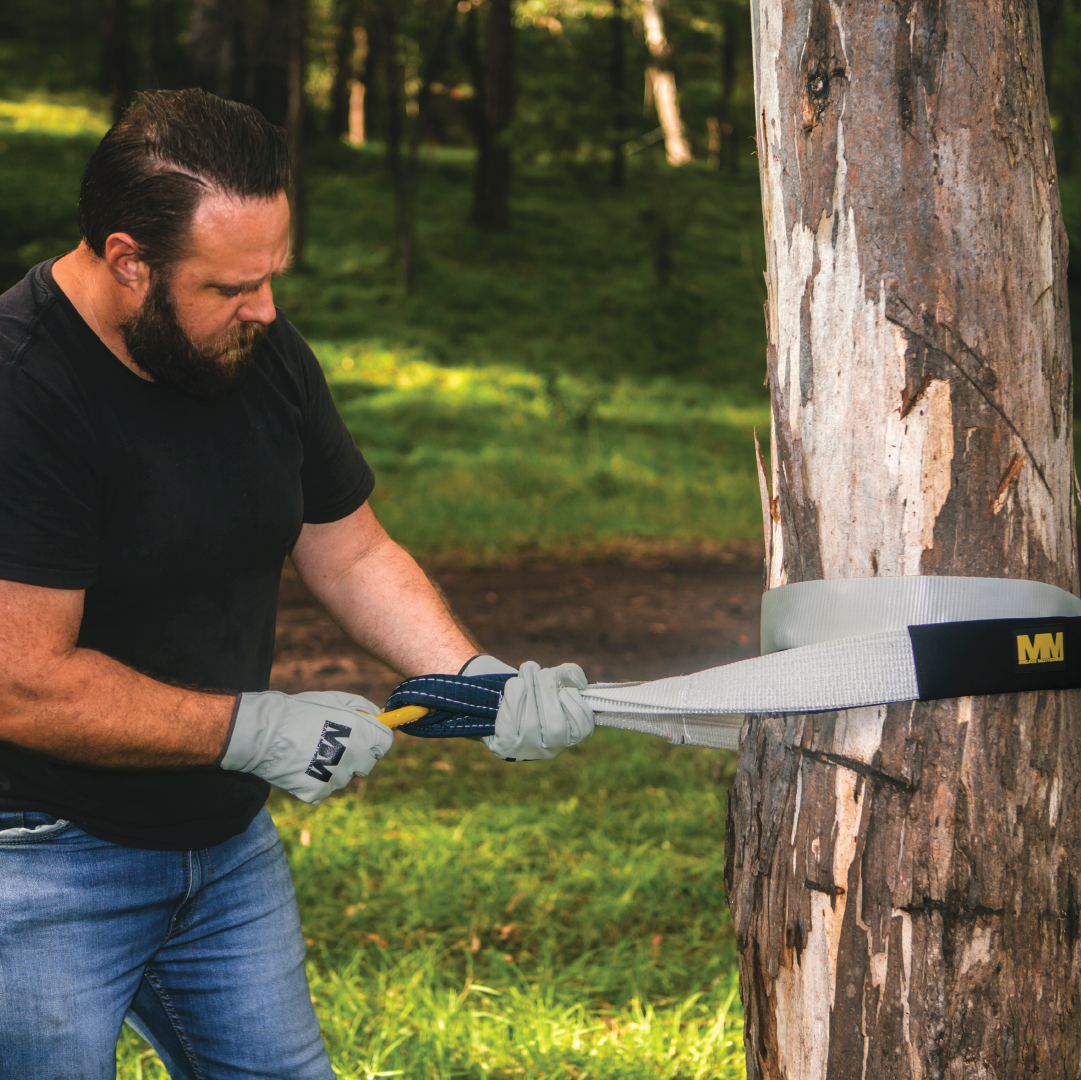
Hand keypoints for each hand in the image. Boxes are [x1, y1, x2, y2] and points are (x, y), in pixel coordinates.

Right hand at [220, 690, 393, 802]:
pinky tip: (302, 766)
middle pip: (368, 763)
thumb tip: (378, 715)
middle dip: (357, 754)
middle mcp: (355, 758)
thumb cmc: (301, 711)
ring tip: (311, 752)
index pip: (386, 743)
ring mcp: (336, 778)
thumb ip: (363, 707)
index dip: (376, 738)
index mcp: (363, 733)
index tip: (366, 736)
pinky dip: (316, 781)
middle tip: (334, 744)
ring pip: (345, 777)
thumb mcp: (336, 699)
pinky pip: (324, 789)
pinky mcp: (318, 793)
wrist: (265, 733)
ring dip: (335, 768)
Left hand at [483, 661, 594, 760]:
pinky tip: (516, 684)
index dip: (576, 706)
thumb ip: (569, 674)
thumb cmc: (533, 691)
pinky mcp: (505, 745)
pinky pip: (511, 721)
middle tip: (543, 673)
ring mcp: (526, 750)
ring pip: (531, 723)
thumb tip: (575, 679)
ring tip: (527, 672)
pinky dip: (514, 696)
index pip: (582, 729)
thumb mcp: (554, 679)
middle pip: (555, 726)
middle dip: (549, 692)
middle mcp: (549, 749)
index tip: (565, 690)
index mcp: (568, 737)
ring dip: (530, 689)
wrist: (496, 703)